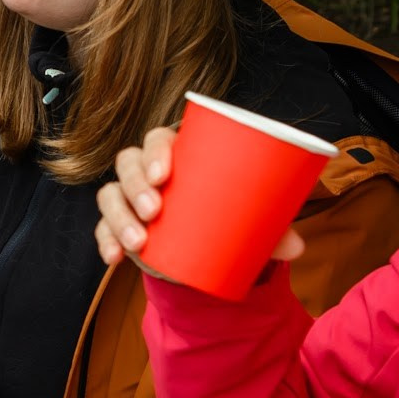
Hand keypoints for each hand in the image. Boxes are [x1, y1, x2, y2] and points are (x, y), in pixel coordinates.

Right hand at [94, 125, 306, 270]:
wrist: (203, 245)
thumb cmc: (224, 213)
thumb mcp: (247, 217)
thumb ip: (270, 227)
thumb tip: (296, 246)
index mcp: (177, 154)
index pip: (157, 139)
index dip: (155, 152)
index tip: (164, 174)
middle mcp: (146, 171)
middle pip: (127, 163)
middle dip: (135, 186)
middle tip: (154, 211)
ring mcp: (128, 198)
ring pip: (109, 195)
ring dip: (119, 216)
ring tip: (138, 242)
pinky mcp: (118, 225)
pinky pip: (102, 229)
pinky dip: (105, 242)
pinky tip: (114, 258)